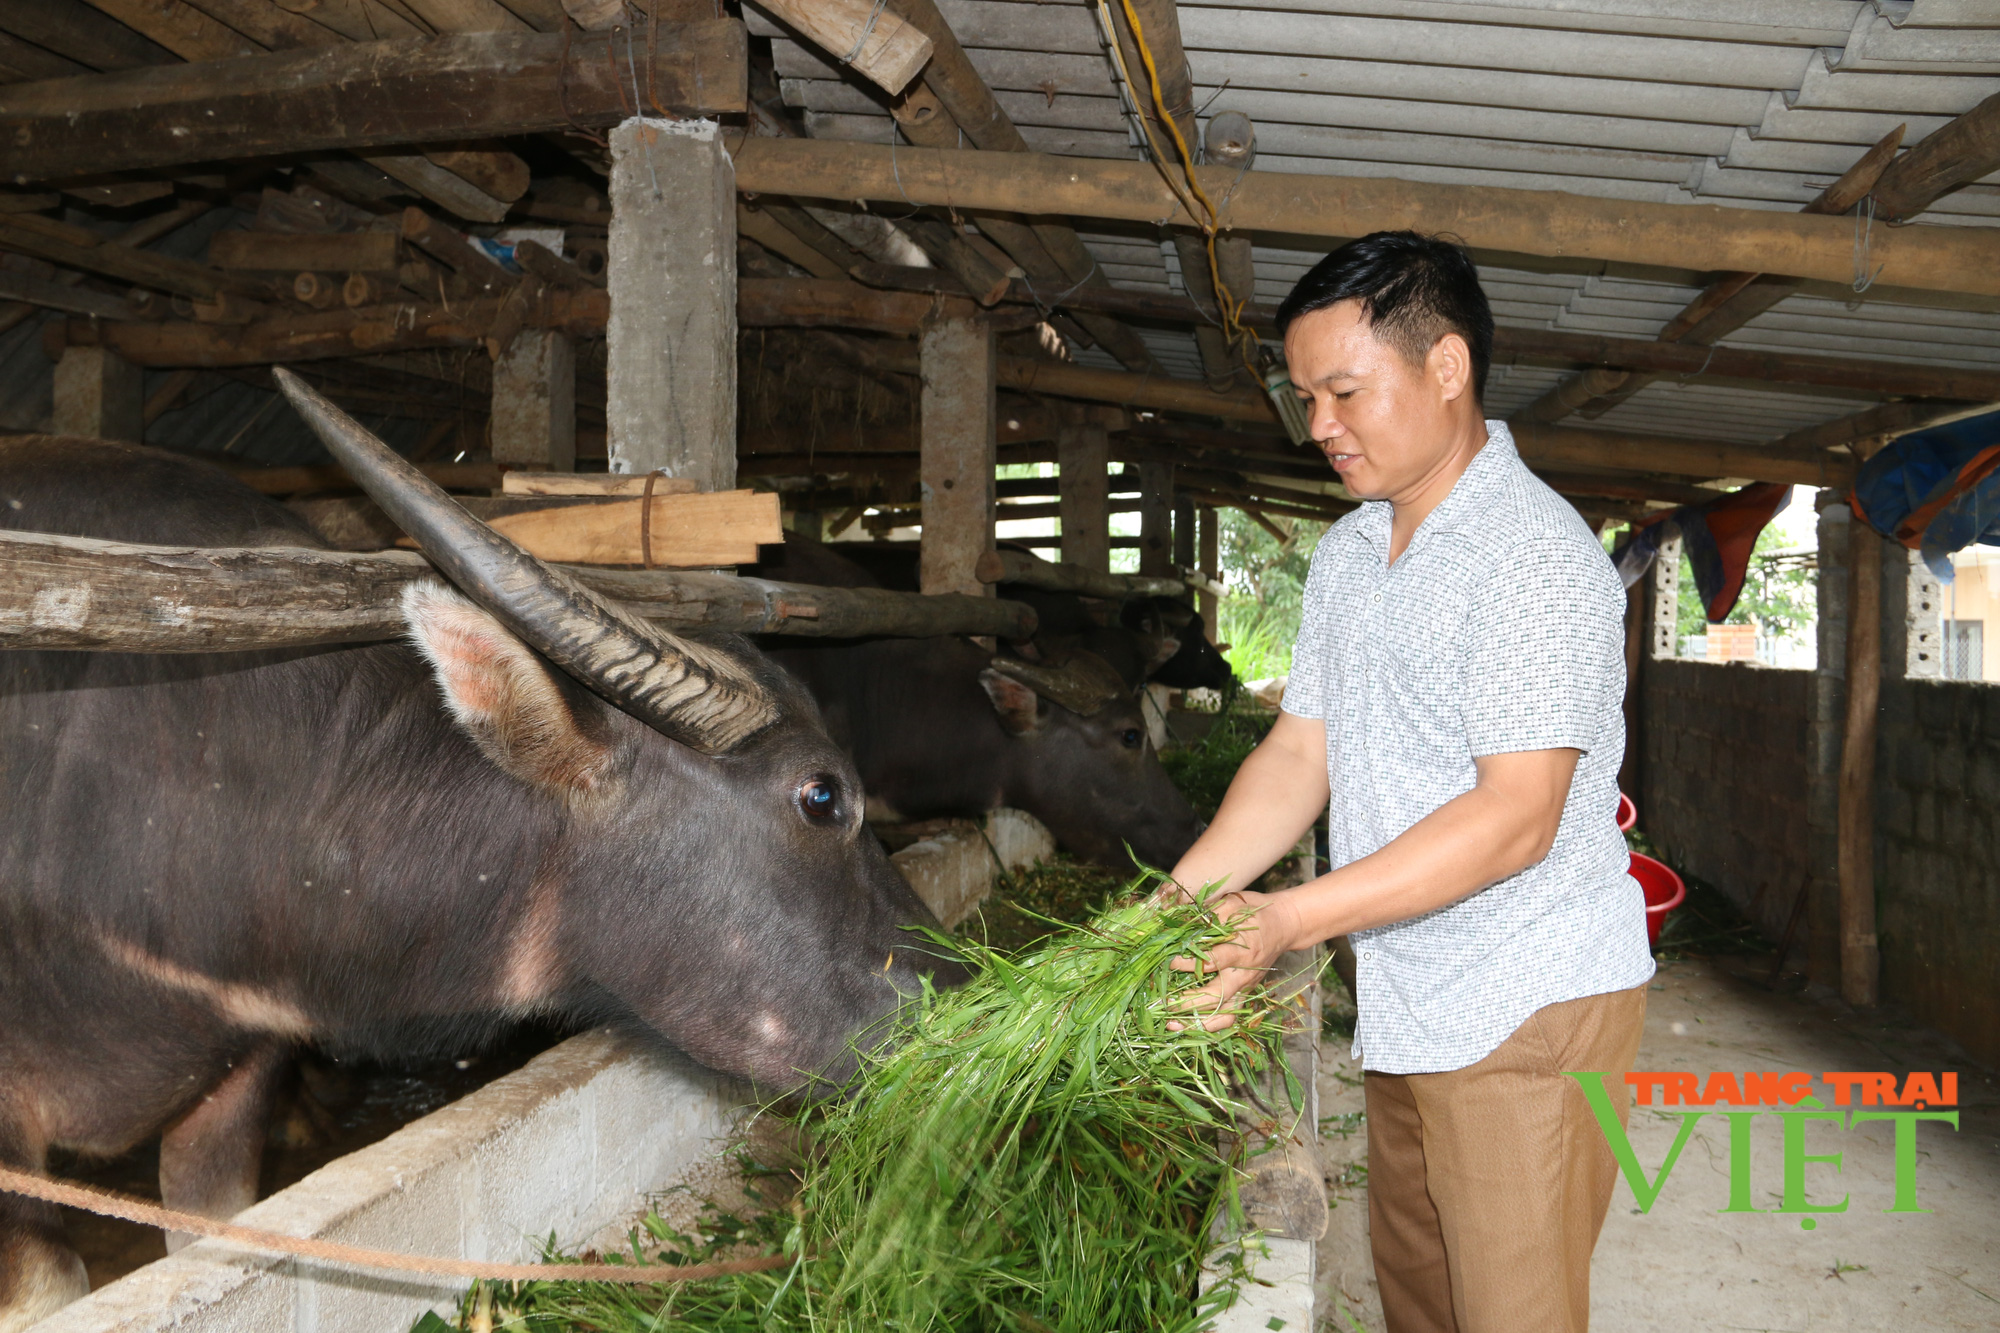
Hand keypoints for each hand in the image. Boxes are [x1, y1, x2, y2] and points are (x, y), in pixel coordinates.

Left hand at [1166, 889, 1301, 1030]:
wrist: (1286, 925)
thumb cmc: (1256, 912)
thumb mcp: (1234, 903)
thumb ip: (1209, 914)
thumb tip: (1179, 920)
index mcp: (1241, 950)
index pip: (1212, 961)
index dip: (1188, 964)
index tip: (1167, 962)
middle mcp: (1243, 974)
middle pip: (1216, 997)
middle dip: (1188, 1003)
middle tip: (1164, 1003)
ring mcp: (1246, 988)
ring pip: (1225, 1016)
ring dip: (1198, 1023)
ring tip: (1172, 1026)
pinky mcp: (1245, 994)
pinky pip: (1229, 1017)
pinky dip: (1210, 1025)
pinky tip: (1189, 1026)